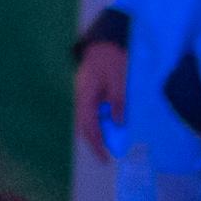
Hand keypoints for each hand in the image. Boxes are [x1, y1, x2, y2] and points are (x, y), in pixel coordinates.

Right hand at [74, 41, 127, 161]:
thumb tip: (118, 123)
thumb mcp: (119, 79)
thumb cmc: (111, 59)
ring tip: (105, 145)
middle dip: (93, 142)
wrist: (102, 43)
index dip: (97, 143)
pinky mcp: (87, 93)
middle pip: (82, 126)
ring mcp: (82, 95)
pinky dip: (95, 124)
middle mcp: (81, 98)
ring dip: (93, 134)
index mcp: (86, 96)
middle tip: (104, 157)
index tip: (106, 157)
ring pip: (84, 120)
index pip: (89, 126)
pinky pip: (89, 113)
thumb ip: (118, 101)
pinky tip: (105, 127)